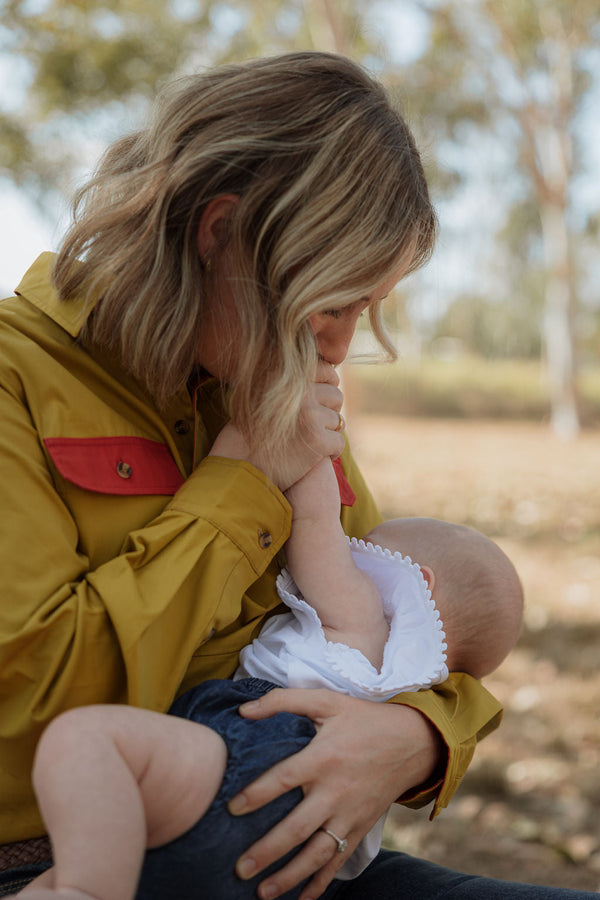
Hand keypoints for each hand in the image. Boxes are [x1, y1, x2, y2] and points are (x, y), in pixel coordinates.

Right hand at [209, 361, 344, 490]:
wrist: (238, 465)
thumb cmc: (246, 432)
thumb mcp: (257, 393)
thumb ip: (285, 381)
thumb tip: (323, 372)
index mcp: (286, 375)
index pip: (325, 369)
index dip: (329, 384)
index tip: (323, 398)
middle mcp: (299, 390)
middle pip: (336, 397)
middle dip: (328, 412)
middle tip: (313, 426)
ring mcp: (310, 415)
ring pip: (338, 421)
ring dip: (327, 434)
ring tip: (309, 443)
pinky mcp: (317, 439)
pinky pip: (339, 442)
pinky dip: (331, 452)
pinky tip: (316, 458)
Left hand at [227, 688, 442, 899]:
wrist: (412, 742)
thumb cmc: (362, 719)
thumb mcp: (326, 700)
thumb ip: (283, 701)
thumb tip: (243, 710)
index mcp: (323, 758)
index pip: (284, 779)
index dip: (257, 794)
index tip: (231, 809)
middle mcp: (335, 791)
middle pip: (297, 827)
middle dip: (267, 851)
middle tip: (239, 868)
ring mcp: (349, 814)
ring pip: (317, 853)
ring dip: (289, 876)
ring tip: (262, 892)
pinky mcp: (360, 828)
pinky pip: (339, 861)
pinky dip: (321, 883)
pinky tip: (302, 899)